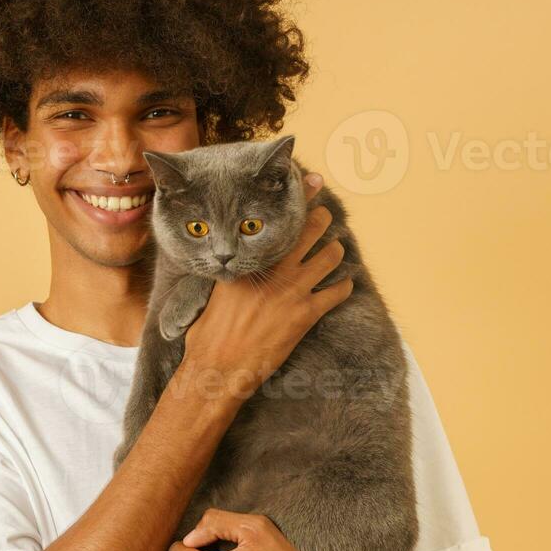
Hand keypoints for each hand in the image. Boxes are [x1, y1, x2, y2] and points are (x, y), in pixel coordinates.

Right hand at [180, 171, 352, 395]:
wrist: (219, 368)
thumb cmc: (206, 337)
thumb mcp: (210, 297)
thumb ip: (226, 278)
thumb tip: (228, 269)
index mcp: (247, 263)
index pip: (275, 223)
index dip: (298, 200)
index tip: (312, 182)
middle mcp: (272, 271)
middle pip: (309, 230)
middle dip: (322, 218)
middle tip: (325, 216)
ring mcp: (292, 292)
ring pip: (330, 255)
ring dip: (336, 249)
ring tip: (334, 249)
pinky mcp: (306, 315)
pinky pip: (337, 291)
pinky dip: (344, 285)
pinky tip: (342, 285)